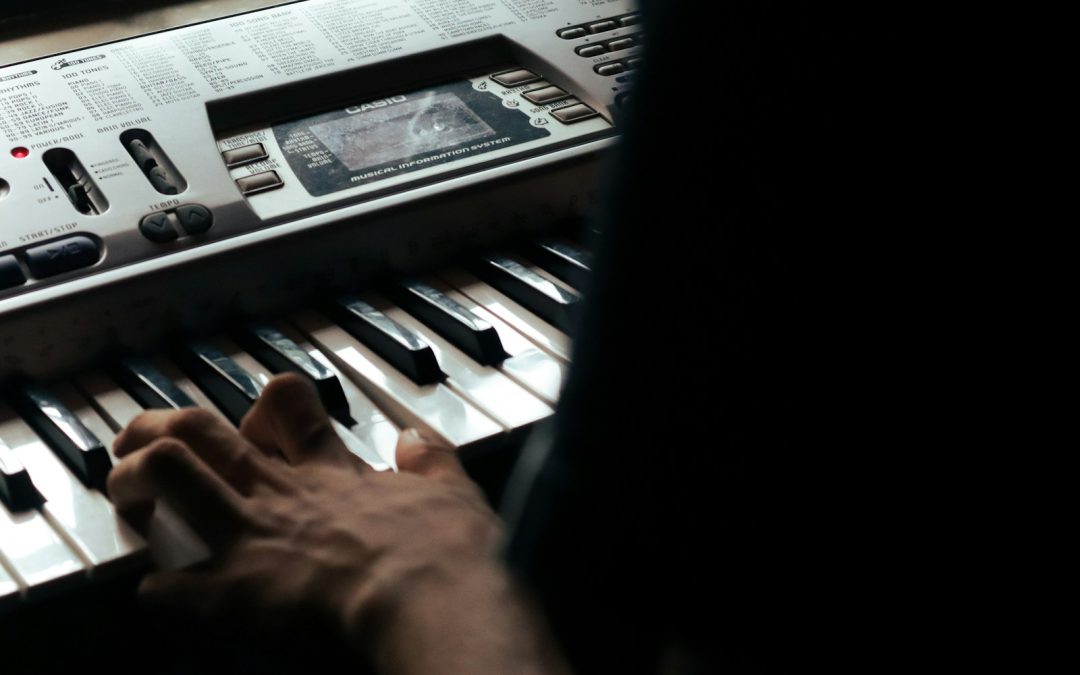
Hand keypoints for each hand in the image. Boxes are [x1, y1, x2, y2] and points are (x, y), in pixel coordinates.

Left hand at [108, 373, 567, 674]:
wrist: (429, 600)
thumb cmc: (446, 553)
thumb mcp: (453, 491)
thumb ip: (432, 461)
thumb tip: (415, 439)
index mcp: (329, 473)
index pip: (286, 405)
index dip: (262, 406)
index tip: (255, 421)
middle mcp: (279, 495)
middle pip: (201, 431)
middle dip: (159, 428)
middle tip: (140, 438)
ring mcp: (248, 538)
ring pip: (165, 475)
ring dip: (134, 480)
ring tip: (125, 488)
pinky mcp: (230, 595)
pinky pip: (164, 584)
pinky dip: (158, 586)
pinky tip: (157, 590)